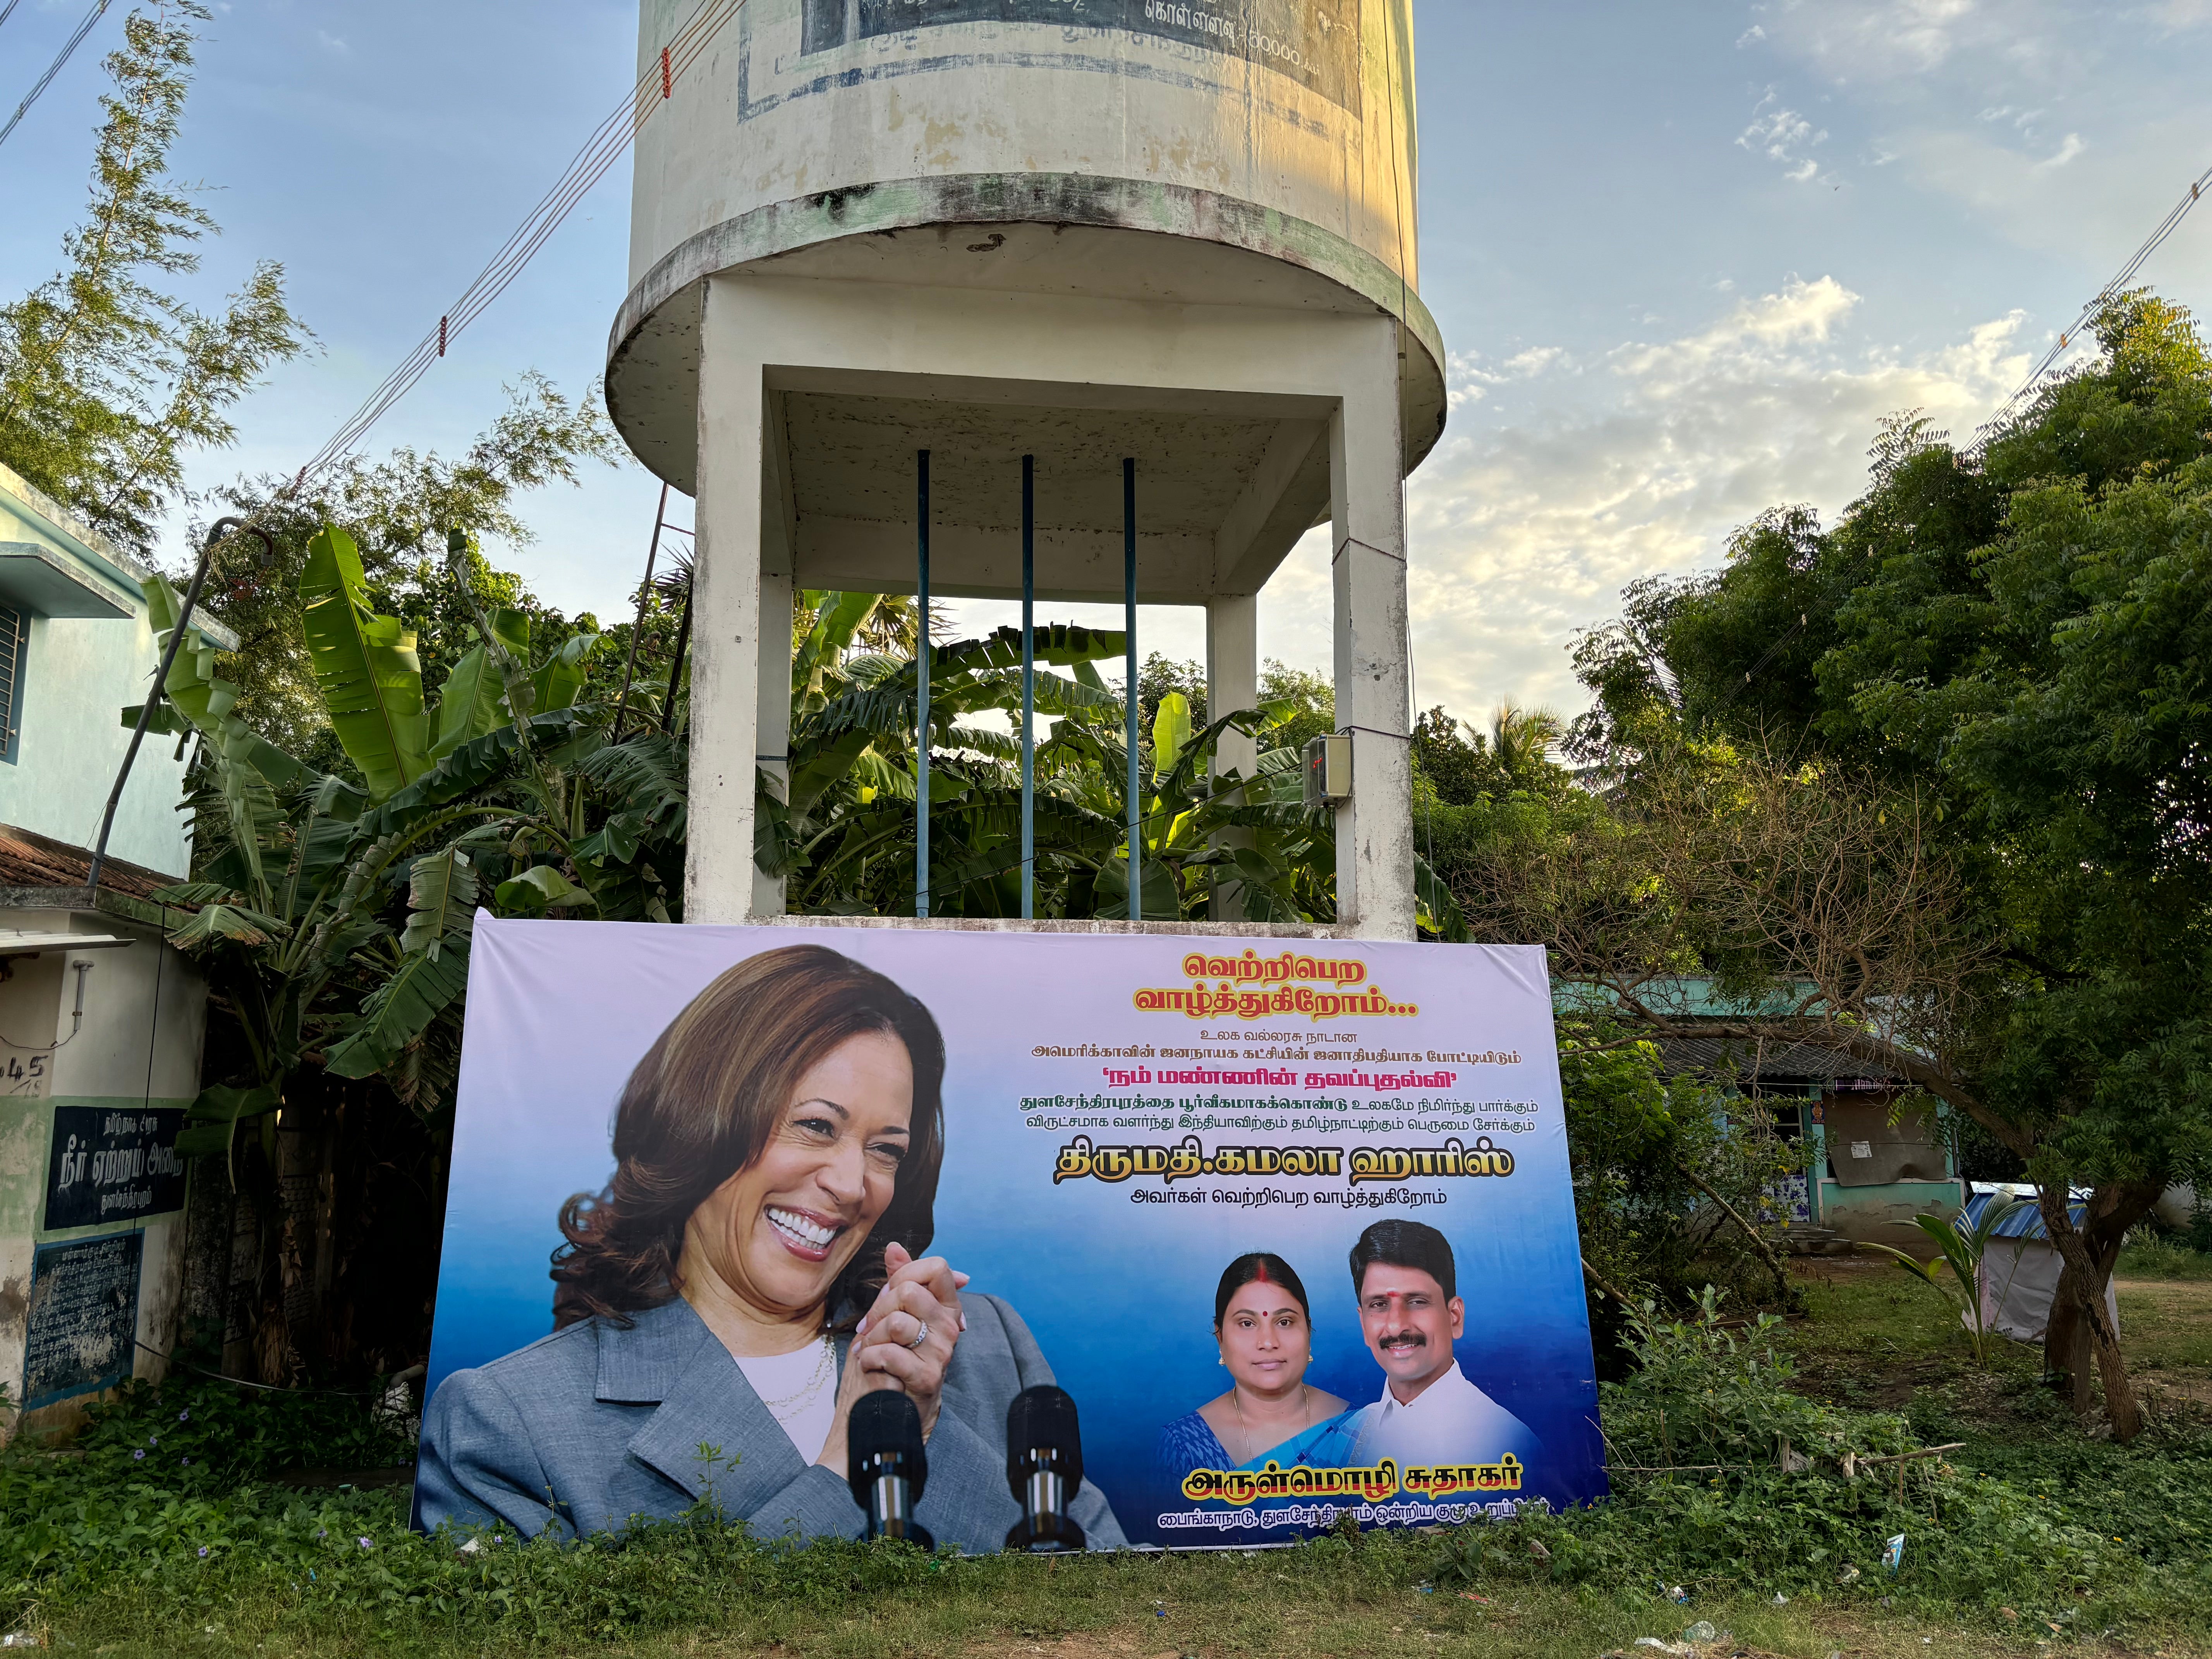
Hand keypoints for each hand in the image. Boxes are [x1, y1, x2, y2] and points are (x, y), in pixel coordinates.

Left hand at [814, 1242, 968, 1475]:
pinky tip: (871, 1369)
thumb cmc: (889, 1363)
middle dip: (879, 1310)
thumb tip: (894, 1247)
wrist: (885, 1415)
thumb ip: (897, 1281)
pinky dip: (869, 1359)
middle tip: (872, 1331)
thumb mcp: (892, 1316)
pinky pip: (890, 1352)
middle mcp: (950, 1328)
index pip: (938, 1267)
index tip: (891, 1297)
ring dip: (871, 1338)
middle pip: (909, 1291)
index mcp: (946, 1309)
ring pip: (896, 1321)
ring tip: (871, 1352)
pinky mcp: (928, 1378)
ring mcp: (942, 1353)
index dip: (905, 1274)